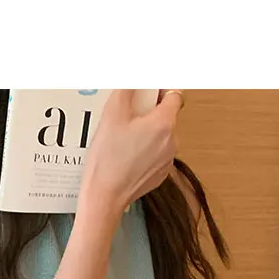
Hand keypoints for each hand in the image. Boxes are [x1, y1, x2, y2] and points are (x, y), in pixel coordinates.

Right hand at [79, 89, 181, 219]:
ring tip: (123, 138)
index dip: (160, 91)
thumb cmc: (108, 160)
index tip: (146, 93)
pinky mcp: (159, 175)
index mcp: (164, 124)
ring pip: (161, 136)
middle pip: (166, 116)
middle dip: (149, 112)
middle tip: (126, 116)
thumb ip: (126, 89)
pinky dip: (145, 150)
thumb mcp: (112, 114)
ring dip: (146, 132)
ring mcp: (167, 161)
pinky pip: (156, 154)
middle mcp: (172, 142)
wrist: (104, 197)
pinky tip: (126, 154)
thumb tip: (133, 81)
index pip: (174, 95)